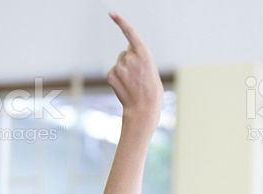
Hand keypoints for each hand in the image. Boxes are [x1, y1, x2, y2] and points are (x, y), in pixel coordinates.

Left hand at [107, 12, 162, 129]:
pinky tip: (125, 87)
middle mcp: (130, 57)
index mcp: (144, 54)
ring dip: (124, 70)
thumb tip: (128, 55)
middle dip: (130, 61)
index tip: (112, 14)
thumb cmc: (151, 92)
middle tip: (139, 76)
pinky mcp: (111, 75)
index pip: (130, 34)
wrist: (143, 109)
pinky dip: (117, 78)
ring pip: (120, 62)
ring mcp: (119, 66)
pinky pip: (113, 72)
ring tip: (133, 83)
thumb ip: (140, 59)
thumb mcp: (151, 70)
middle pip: (126, 52)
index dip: (121, 22)